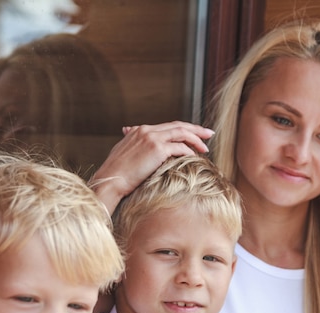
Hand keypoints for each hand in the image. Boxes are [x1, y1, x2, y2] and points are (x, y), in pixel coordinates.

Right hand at [91, 121, 213, 213]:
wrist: (110, 179)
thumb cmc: (116, 173)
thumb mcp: (123, 154)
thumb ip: (132, 146)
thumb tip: (137, 148)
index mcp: (139, 130)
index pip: (167, 126)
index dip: (183, 129)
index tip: (194, 134)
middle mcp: (147, 131)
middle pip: (178, 125)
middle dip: (195, 129)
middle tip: (209, 134)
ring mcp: (152, 138)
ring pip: (182, 133)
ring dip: (196, 139)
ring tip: (205, 148)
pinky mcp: (157, 149)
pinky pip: (179, 147)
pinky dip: (189, 151)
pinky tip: (194, 157)